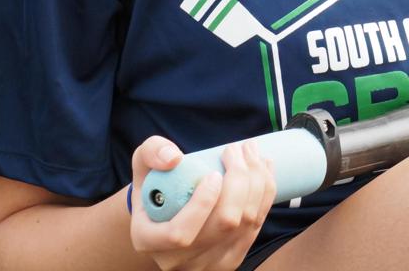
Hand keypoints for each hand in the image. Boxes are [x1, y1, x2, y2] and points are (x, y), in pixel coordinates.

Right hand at [129, 135, 276, 270]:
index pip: (180, 233)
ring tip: (251, 151)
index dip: (203, 204)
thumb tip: (174, 158)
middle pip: (224, 225)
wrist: (166, 214)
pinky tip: (264, 168)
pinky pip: (256, 226)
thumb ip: (151, 152)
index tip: (213, 173)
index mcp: (150, 240)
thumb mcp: (143, 164)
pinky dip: (266, 193)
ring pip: (246, 224)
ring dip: (257, 181)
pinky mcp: (231, 258)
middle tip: (235, 148)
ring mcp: (208, 264)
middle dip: (239, 180)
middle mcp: (179, 261)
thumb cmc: (155, 186)